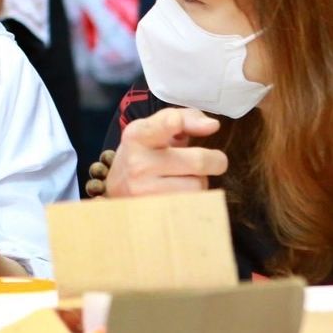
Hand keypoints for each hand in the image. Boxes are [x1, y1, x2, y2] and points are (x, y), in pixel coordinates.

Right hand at [106, 107, 228, 196]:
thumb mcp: (155, 130)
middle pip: (198, 161)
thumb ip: (185, 119)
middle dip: (215, 160)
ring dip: (200, 182)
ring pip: (198, 185)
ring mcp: (144, 191)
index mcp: (138, 136)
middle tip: (214, 161)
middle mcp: (138, 164)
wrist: (117, 188)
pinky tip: (181, 194)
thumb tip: (212, 126)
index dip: (175, 123)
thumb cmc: (144, 154)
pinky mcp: (153, 213)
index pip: (162, 126)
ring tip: (185, 179)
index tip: (190, 123)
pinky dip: (195, 199)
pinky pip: (193, 205)